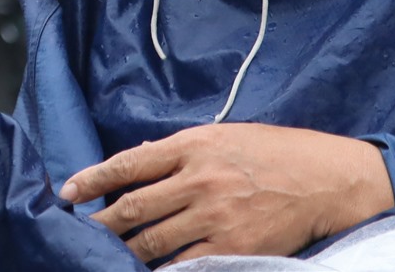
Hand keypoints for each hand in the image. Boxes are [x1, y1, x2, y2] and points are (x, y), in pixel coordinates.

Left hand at [60, 124, 392, 263]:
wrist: (327, 179)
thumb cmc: (274, 152)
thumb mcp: (222, 135)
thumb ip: (178, 150)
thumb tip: (135, 160)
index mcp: (191, 146)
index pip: (128, 164)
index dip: (92, 179)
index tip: (67, 192)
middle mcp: (198, 181)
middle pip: (133, 207)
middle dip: (100, 224)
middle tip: (77, 233)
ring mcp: (214, 217)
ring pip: (153, 241)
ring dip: (123, 251)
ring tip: (102, 256)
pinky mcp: (233, 248)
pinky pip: (186, 265)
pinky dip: (163, 270)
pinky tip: (148, 271)